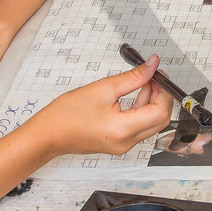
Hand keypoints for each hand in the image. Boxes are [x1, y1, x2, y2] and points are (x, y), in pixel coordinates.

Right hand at [30, 56, 173, 157]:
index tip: (159, 75)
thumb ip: (133, 77)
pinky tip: (134, 94)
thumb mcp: (103, 88)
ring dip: (151, 101)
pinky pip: (138, 126)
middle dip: (161, 96)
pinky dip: (141, 109)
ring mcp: (123, 145)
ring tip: (142, 81)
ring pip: (150, 123)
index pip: (160, 112)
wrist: (47, 134)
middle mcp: (126, 142)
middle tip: (153, 77)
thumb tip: (153, 65)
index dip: (164, 92)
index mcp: (123, 130)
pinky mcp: (118, 142)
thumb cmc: (67, 114)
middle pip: (159, 120)